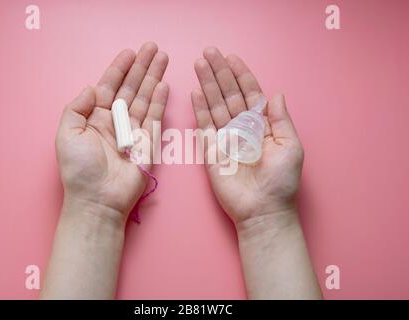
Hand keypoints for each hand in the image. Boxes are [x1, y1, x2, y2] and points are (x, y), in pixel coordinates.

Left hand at [56, 42, 168, 220]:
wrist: (97, 200)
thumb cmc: (79, 170)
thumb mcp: (67, 134)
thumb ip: (76, 108)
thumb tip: (91, 87)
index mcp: (95, 118)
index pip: (110, 87)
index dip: (119, 69)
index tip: (130, 52)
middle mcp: (115, 122)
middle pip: (131, 88)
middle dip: (142, 67)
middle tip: (153, 47)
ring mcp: (133, 132)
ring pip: (145, 98)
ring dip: (154, 78)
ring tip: (163, 58)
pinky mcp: (148, 144)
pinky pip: (154, 118)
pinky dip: (159, 102)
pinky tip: (163, 85)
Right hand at [191, 47, 303, 227]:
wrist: (263, 210)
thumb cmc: (281, 181)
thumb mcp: (290, 146)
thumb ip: (282, 119)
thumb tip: (277, 94)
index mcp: (262, 125)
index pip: (249, 93)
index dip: (241, 75)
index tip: (231, 58)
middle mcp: (242, 128)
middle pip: (229, 94)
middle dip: (219, 73)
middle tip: (209, 53)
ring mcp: (225, 138)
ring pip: (215, 105)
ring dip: (207, 85)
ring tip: (199, 64)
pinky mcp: (211, 152)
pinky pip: (204, 127)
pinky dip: (200, 110)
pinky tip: (196, 92)